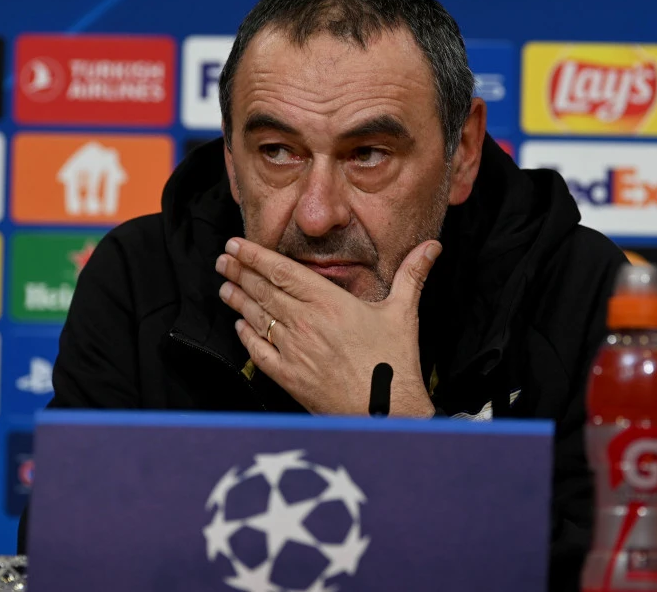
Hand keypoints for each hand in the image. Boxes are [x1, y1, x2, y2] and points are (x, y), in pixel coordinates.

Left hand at [215, 237, 440, 416]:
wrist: (386, 412)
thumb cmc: (394, 363)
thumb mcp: (404, 313)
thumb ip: (412, 275)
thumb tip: (433, 246)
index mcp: (329, 303)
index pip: (282, 271)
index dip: (255, 256)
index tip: (237, 245)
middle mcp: (305, 324)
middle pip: (263, 291)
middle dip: (239, 272)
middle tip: (223, 258)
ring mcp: (294, 351)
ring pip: (257, 318)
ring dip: (237, 299)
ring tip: (224, 285)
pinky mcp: (289, 377)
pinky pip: (259, 352)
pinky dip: (246, 336)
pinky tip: (240, 326)